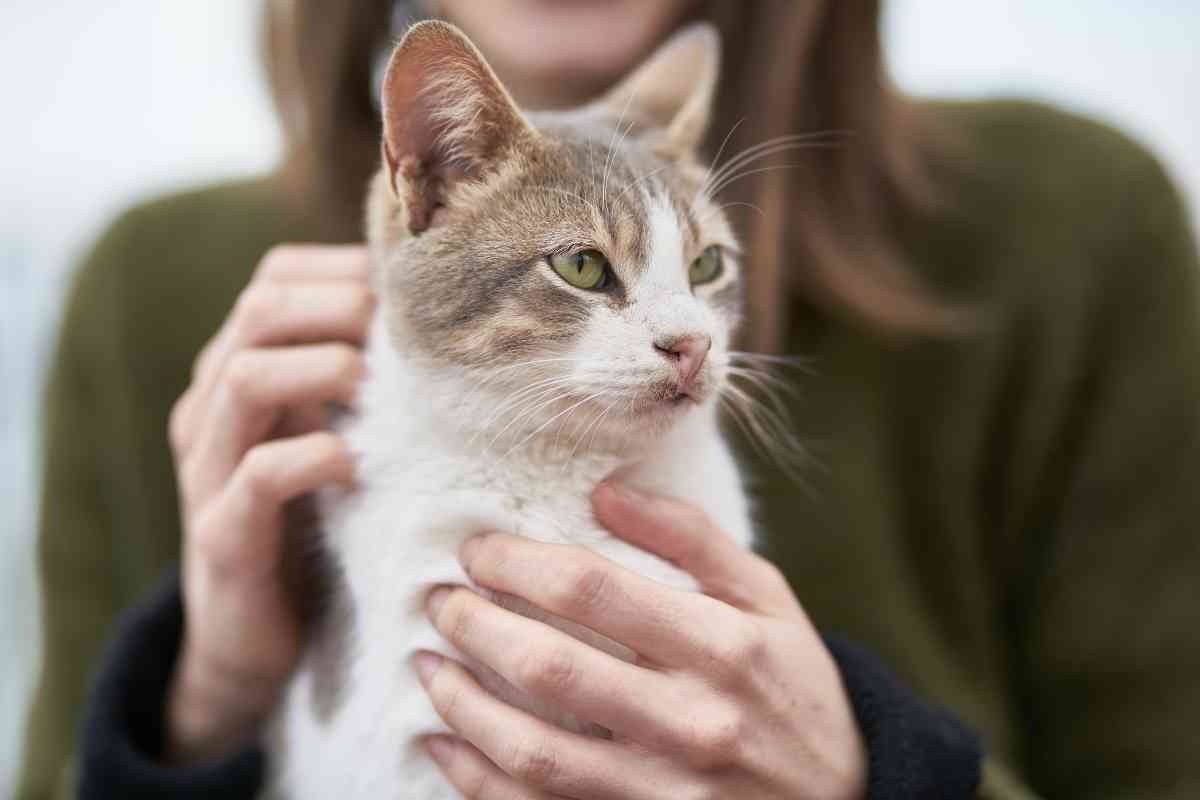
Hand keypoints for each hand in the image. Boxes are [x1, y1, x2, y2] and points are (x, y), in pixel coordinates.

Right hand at [166, 245, 371, 763]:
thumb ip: (360, 384)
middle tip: (400, 331)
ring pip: (244, 377)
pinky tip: (354, 464)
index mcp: (238, 372)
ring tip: (374, 385)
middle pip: (258, 311)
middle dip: (337, 305)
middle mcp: (211, 408)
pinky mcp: (221, 533)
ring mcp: (207, 469)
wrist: (255, 642)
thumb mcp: (331, 437)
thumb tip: (448, 327)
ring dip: (322, 368)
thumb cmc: (311, 525)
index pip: (274, 280)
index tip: (413, 290)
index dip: (342, 269)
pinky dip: (311, 456)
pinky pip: (257, 474)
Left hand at [417, 482, 866, 798]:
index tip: (477, 549)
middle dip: (474, 624)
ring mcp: (664, 789)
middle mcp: (692, 720)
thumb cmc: (791, 684)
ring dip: (460, 702)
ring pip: (532, 749)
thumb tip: (604, 491)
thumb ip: (690, 538)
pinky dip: (476, 777)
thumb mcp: (766, 596)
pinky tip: (443, 740)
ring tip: (427, 662)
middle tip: (439, 599)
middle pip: (550, 666)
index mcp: (723, 645)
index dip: (517, 563)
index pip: (592, 590)